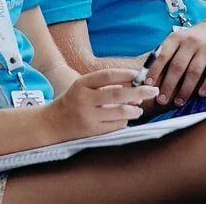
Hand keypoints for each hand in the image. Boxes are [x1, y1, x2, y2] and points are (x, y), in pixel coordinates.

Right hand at [40, 69, 157, 142]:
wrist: (52, 123)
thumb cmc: (73, 102)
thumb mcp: (83, 88)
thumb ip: (106, 86)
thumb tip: (136, 86)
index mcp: (81, 84)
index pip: (107, 76)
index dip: (127, 74)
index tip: (141, 76)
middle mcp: (84, 99)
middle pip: (118, 94)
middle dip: (140, 91)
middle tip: (153, 90)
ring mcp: (88, 116)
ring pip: (121, 112)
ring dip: (135, 109)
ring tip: (138, 109)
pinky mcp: (93, 130)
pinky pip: (117, 125)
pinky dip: (125, 121)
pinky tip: (123, 119)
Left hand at [145, 20, 205, 106]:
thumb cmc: (191, 41)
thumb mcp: (177, 41)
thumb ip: (165, 54)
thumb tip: (147, 76)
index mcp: (175, 39)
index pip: (162, 56)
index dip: (155, 71)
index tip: (148, 85)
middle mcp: (190, 42)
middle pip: (177, 67)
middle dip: (168, 85)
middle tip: (162, 100)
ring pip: (194, 72)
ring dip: (185, 89)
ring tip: (178, 102)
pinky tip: (200, 94)